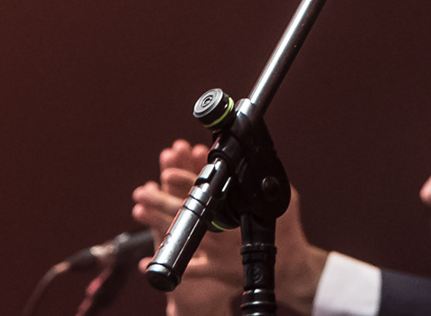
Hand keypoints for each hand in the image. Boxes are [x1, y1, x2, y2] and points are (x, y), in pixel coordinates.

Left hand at [131, 141, 329, 314]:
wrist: (290, 268)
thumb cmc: (287, 231)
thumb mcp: (283, 199)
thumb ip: (265, 182)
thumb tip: (254, 158)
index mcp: (234, 214)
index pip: (205, 193)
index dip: (184, 181)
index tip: (167, 172)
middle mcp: (221, 233)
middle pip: (185, 214)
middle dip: (161, 201)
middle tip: (143, 192)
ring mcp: (216, 254)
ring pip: (182, 238)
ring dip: (157, 224)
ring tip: (139, 211)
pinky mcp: (216, 272)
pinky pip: (188, 271)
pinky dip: (169, 266)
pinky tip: (147, 263)